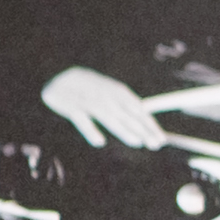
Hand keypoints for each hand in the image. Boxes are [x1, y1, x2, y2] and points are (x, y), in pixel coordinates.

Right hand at [45, 65, 172, 150]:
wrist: (58, 75)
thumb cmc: (86, 87)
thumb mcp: (108, 90)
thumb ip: (123, 103)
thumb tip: (143, 114)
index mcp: (118, 91)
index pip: (138, 110)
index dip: (150, 125)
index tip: (161, 139)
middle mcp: (107, 96)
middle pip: (128, 115)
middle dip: (144, 130)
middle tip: (156, 144)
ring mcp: (89, 101)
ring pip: (110, 118)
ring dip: (124, 130)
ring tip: (137, 143)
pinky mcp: (71, 106)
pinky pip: (82, 120)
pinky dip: (90, 130)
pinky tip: (99, 142)